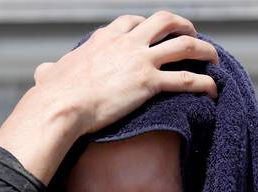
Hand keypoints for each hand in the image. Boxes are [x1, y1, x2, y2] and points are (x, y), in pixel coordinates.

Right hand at [0, 11, 217, 183]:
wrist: (61, 105)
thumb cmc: (54, 94)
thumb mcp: (51, 74)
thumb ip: (52, 70)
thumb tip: (43, 72)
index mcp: (105, 39)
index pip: (131, 22)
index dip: (148, 26)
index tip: (156, 34)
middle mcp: (127, 43)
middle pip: (164, 21)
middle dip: (183, 25)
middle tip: (193, 35)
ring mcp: (141, 60)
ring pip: (184, 45)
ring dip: (204, 50)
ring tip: (215, 59)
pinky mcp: (150, 83)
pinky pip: (187, 79)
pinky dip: (205, 83)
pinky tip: (214, 90)